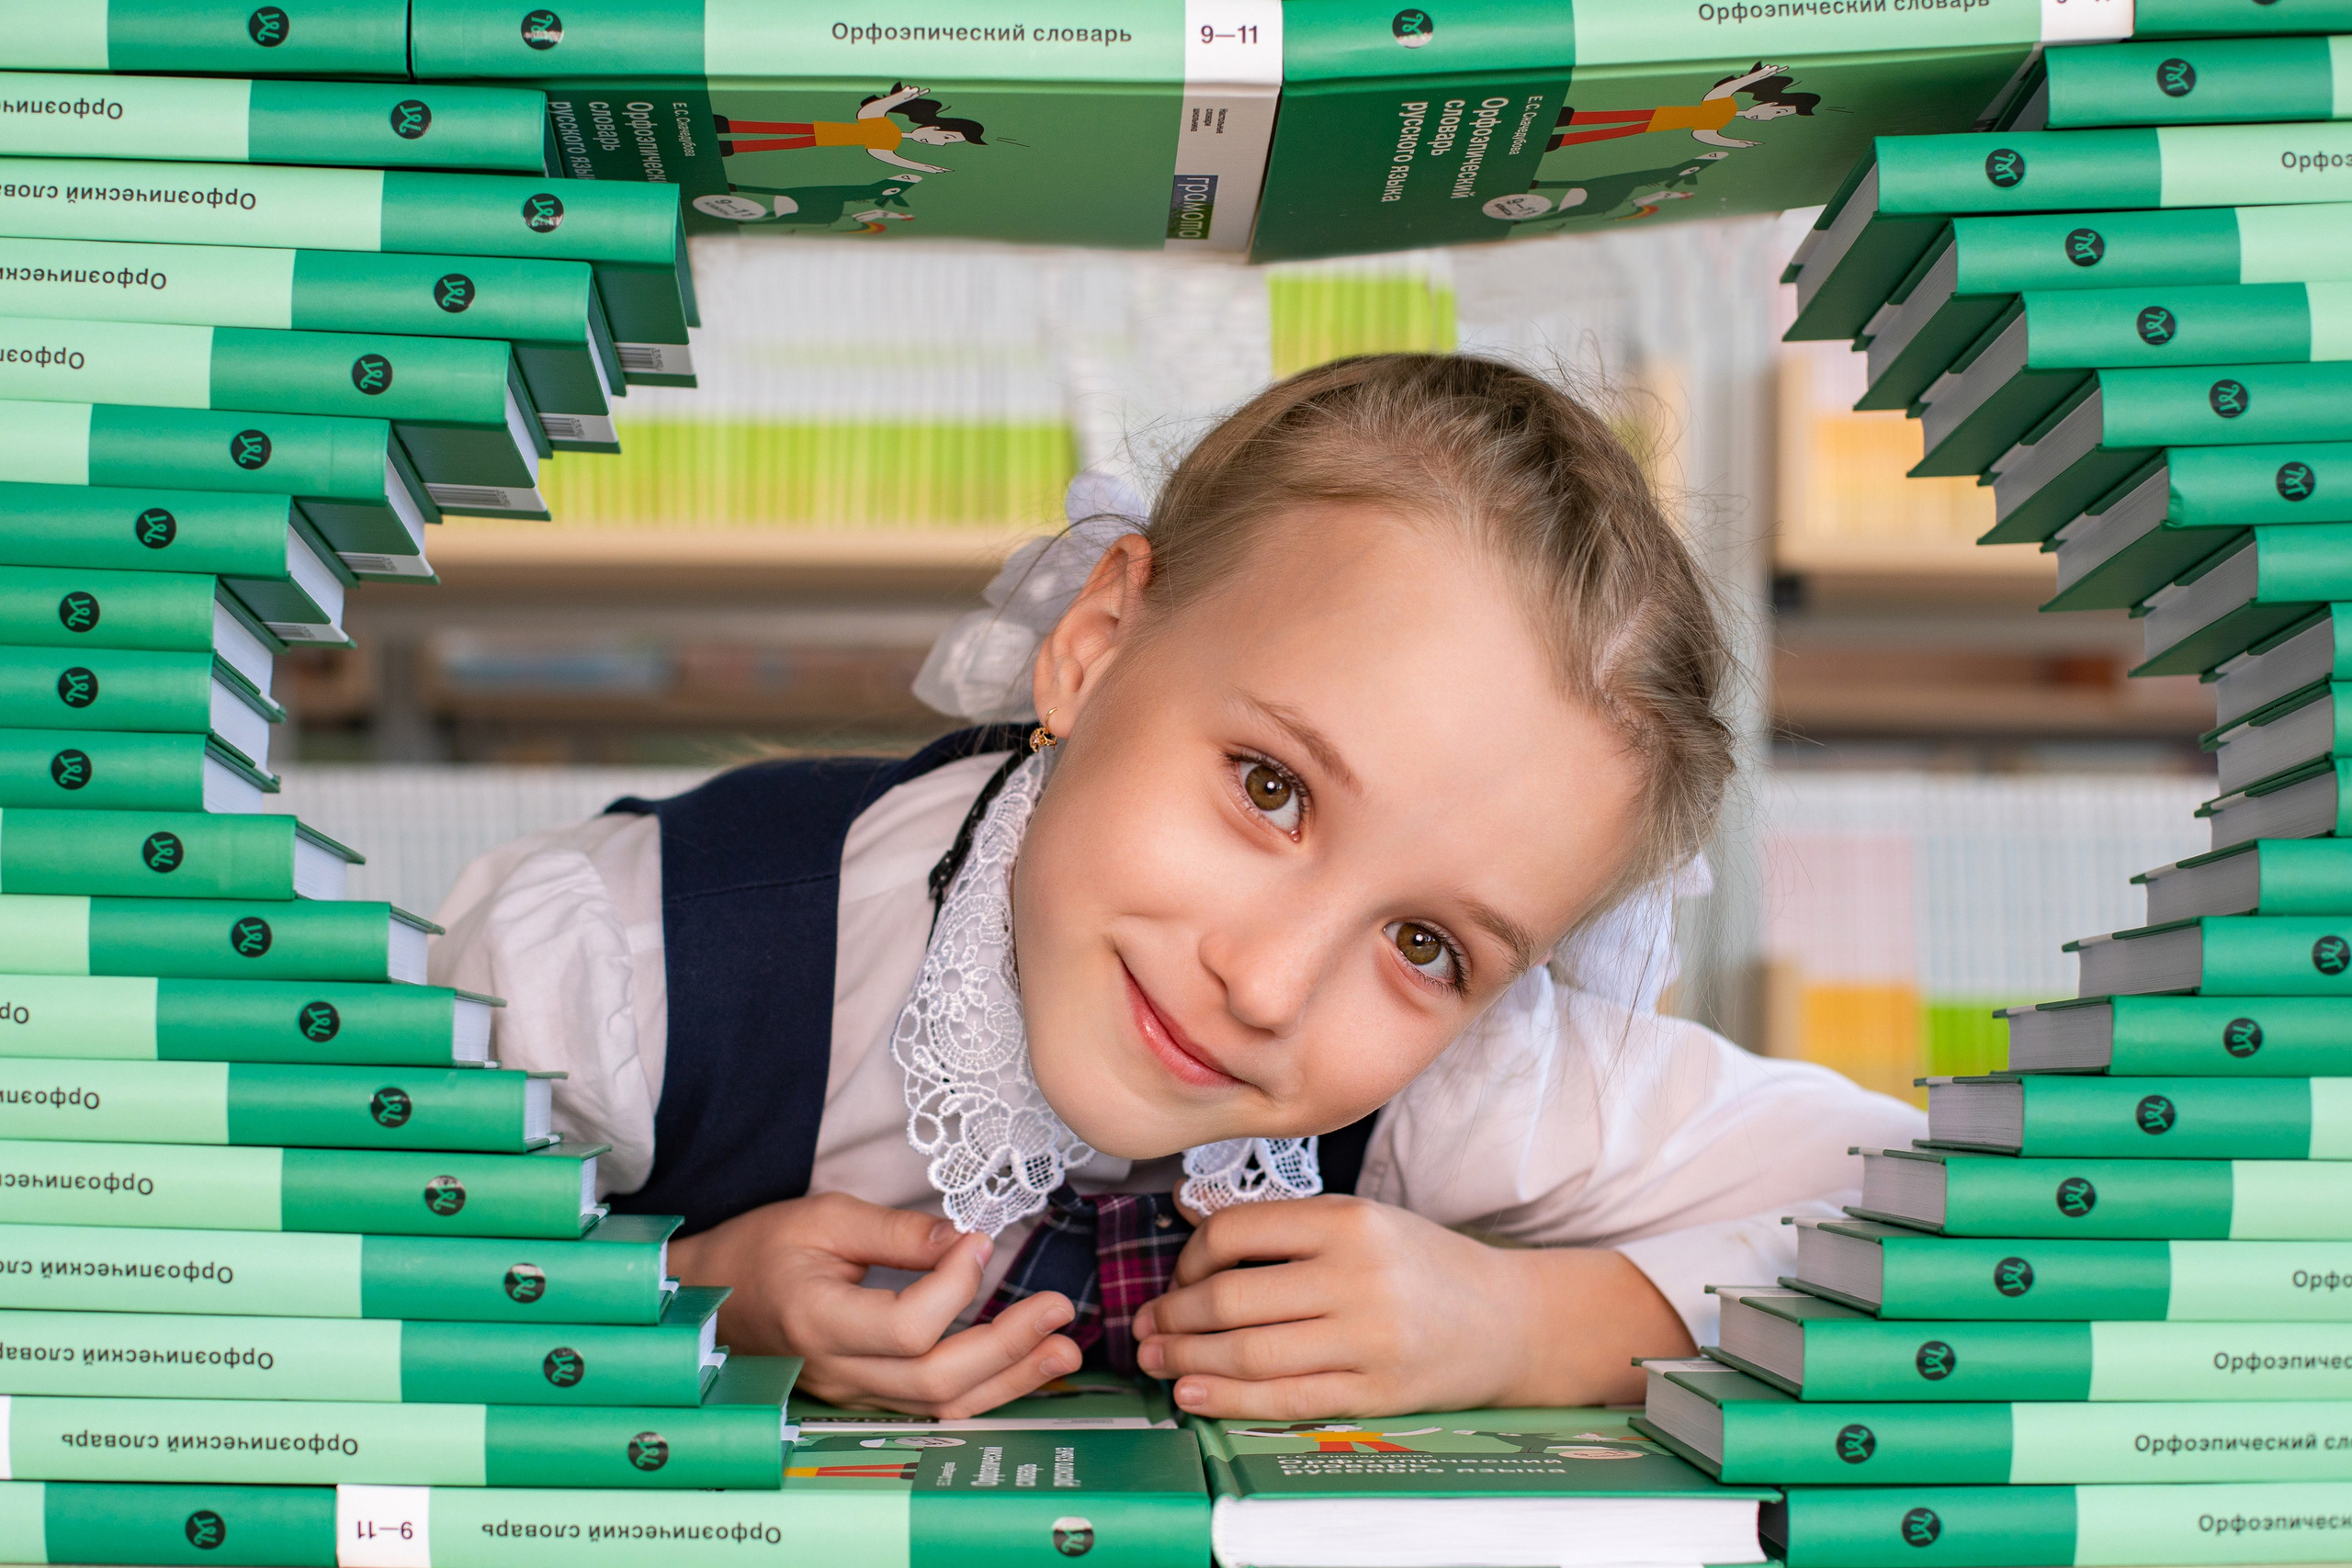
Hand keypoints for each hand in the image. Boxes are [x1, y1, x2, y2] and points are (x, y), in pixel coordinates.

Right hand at [668, 1191, 1080, 1417]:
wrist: (714, 1295)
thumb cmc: (763, 1247)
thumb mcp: (824, 1216)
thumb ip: (897, 1233)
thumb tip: (966, 1241)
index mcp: (820, 1319)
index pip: (906, 1326)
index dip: (954, 1288)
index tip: (977, 1242)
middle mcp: (840, 1369)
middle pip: (936, 1379)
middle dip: (1008, 1347)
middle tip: (1058, 1307)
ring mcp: (854, 1391)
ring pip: (942, 1405)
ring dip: (1011, 1379)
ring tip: (1064, 1349)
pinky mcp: (867, 1394)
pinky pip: (933, 1406)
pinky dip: (986, 1390)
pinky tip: (1025, 1367)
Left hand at [1130, 1196, 1694, 1418]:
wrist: (1512, 1320)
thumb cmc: (1427, 1267)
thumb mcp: (1365, 1219)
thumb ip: (1285, 1225)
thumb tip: (1192, 1220)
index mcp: (1348, 1220)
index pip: (1237, 1233)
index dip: (1189, 1258)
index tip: (1177, 1276)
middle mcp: (1355, 1275)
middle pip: (1231, 1298)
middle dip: (1173, 1317)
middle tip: (1146, 1326)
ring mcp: (1367, 1338)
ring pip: (1248, 1352)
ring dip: (1186, 1360)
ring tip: (1155, 1360)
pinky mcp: (1375, 1391)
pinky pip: (1285, 1398)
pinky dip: (1227, 1399)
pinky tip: (1191, 1394)